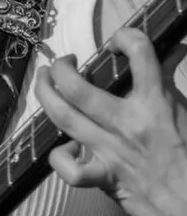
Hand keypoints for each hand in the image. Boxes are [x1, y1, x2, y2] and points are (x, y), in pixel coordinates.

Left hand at [34, 27, 186, 215]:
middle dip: (61, 69)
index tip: (118, 42)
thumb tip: (170, 48)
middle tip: (62, 62)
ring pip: (64, 118)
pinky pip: (71, 170)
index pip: (140, 52)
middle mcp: (128, 124)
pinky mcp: (105, 179)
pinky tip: (62, 146)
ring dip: (46, 95)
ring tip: (44, 80)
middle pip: (77, 88)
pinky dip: (60, 157)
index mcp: (156, 103)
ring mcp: (111, 152)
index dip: (126, 37)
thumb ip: (170, 80)